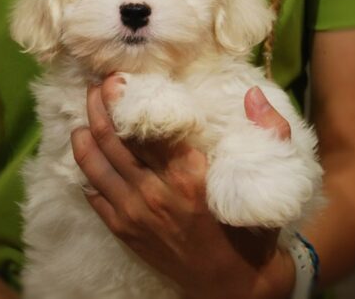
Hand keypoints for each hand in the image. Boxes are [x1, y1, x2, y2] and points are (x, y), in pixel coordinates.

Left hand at [71, 77, 294, 298]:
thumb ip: (270, 132)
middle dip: (98, 106)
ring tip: (84, 112)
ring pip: (94, 164)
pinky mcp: (122, 231)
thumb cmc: (250, 232)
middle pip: (113, 139)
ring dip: (84, 133)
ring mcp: (133, 214)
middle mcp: (153, 193)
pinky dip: (84, 168)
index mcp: (188, 175)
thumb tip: (254, 94)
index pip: (147, 126)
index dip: (127, 97)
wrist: (232, 287)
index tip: (119, 77)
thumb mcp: (268, 181)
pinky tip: (85, 151)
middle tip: (95, 85)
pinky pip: (91, 193)